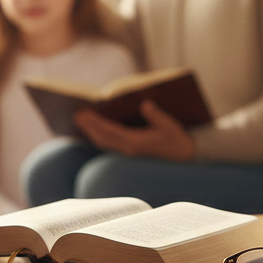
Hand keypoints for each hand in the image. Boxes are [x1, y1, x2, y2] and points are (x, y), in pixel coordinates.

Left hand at [74, 101, 195, 160]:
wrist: (186, 158)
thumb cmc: (177, 140)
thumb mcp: (170, 126)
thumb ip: (156, 115)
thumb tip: (144, 104)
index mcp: (137, 143)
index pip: (111, 132)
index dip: (95, 123)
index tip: (84, 114)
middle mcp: (130, 150)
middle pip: (103, 139)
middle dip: (89, 127)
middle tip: (76, 115)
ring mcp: (129, 153)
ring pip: (105, 143)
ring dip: (92, 132)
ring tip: (80, 120)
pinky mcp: (130, 152)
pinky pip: (110, 145)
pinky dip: (100, 137)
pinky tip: (94, 130)